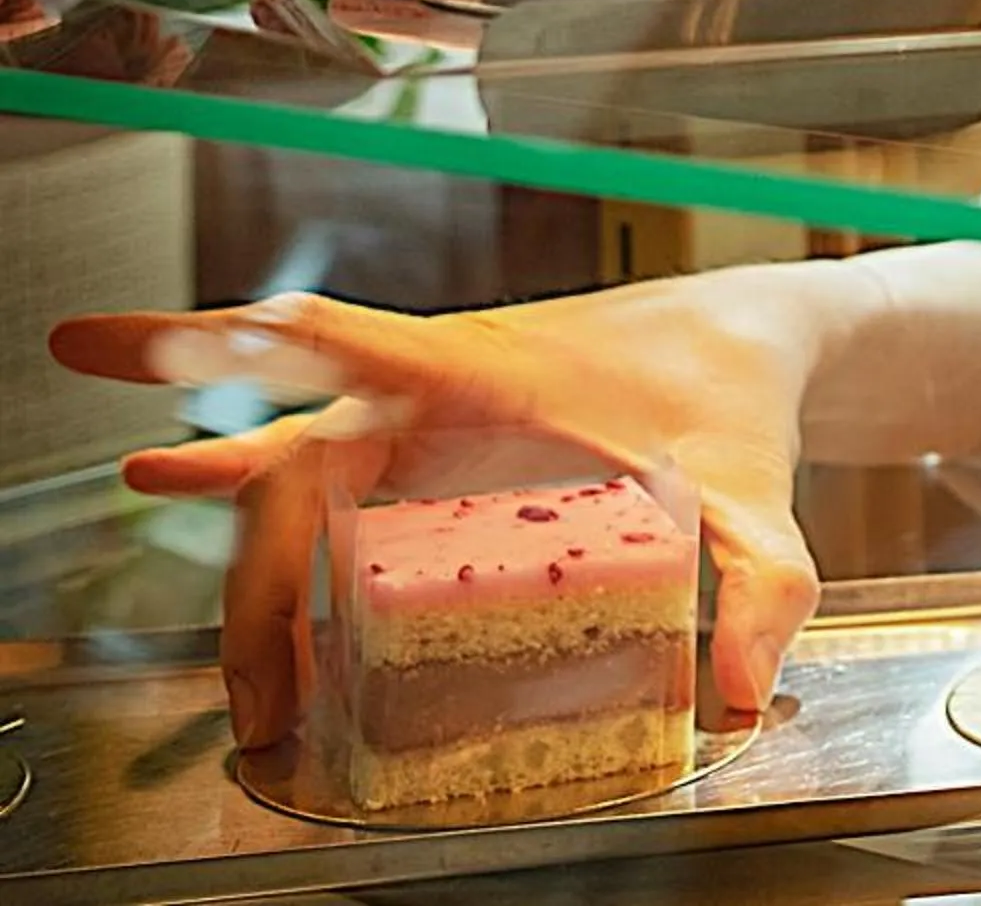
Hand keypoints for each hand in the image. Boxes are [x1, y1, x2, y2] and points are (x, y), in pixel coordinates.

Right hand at [50, 278, 823, 748]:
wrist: (737, 337)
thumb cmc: (728, 392)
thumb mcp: (753, 487)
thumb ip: (762, 575)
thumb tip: (742, 690)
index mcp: (496, 372)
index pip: (352, 346)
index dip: (257, 351)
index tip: (169, 350)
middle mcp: (438, 383)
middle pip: (306, 460)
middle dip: (257, 567)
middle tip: (261, 692)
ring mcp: (424, 409)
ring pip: (296, 466)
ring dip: (236, 539)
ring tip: (224, 653)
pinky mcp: (428, 435)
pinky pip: (321, 464)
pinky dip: (249, 483)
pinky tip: (176, 479)